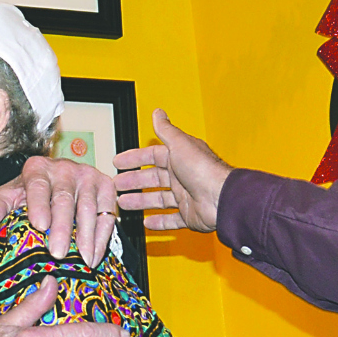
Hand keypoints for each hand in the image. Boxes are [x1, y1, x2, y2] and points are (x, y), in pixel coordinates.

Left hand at [0, 155, 117, 265]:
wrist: (59, 179)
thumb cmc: (33, 191)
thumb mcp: (11, 196)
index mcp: (38, 168)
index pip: (38, 186)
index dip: (39, 205)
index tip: (39, 226)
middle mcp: (65, 169)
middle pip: (64, 200)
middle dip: (62, 228)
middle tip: (58, 253)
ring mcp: (88, 176)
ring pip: (89, 208)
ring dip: (86, 237)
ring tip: (82, 260)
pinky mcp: (106, 187)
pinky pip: (106, 214)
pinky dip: (101, 237)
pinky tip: (94, 255)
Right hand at [114, 108, 229, 233]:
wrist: (220, 198)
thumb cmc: (203, 169)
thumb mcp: (179, 144)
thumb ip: (166, 130)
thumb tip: (158, 113)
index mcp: (179, 157)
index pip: (152, 156)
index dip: (135, 158)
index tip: (119, 162)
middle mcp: (183, 176)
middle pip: (153, 178)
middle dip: (133, 181)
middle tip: (117, 184)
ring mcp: (186, 196)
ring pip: (158, 199)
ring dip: (141, 201)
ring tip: (124, 203)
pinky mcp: (189, 215)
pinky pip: (172, 219)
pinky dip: (160, 222)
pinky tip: (148, 223)